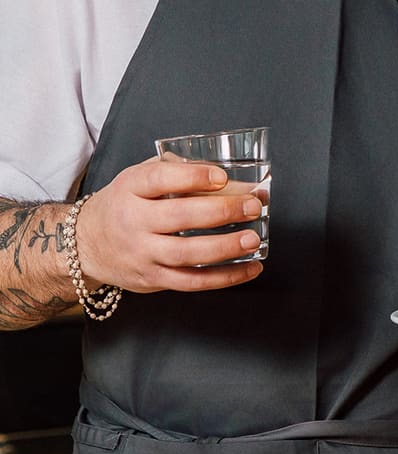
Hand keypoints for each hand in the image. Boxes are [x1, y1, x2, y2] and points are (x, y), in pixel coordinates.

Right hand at [74, 157, 264, 293]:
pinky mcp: (152, 280)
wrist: (86, 243)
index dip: (193, 176)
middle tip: (253, 206)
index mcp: (130, 188)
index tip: (222, 176)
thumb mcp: (140, 177)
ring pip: (187, 254)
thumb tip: (230, 178)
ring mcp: (142, 254)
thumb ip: (177, 171)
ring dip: (225, 247)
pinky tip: (250, 268)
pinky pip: (191, 282)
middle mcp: (133, 222)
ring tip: (253, 238)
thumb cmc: (125, 203)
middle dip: (222, 211)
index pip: (160, 178)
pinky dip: (224, 277)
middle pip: (180, 217)